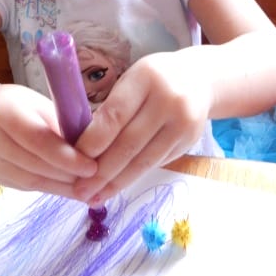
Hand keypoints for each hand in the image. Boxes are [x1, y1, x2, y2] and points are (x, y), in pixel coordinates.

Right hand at [0, 84, 96, 196]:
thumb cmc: (18, 104)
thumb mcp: (40, 103)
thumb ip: (62, 125)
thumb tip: (93, 152)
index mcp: (2, 111)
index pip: (37, 139)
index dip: (66, 157)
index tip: (92, 168)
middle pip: (35, 165)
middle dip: (69, 176)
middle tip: (98, 182)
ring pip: (31, 182)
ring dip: (63, 188)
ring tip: (89, 190)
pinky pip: (26, 187)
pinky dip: (51, 189)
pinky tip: (70, 190)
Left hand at [73, 49, 211, 202]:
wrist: (200, 80)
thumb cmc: (153, 81)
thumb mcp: (132, 80)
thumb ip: (112, 109)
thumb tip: (82, 149)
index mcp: (146, 78)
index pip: (115, 115)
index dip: (93, 141)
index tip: (74, 160)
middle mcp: (168, 100)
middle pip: (129, 143)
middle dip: (101, 171)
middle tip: (80, 190)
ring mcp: (183, 123)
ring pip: (144, 160)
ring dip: (116, 182)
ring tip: (95, 198)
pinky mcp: (190, 141)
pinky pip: (155, 163)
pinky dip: (134, 177)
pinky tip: (117, 186)